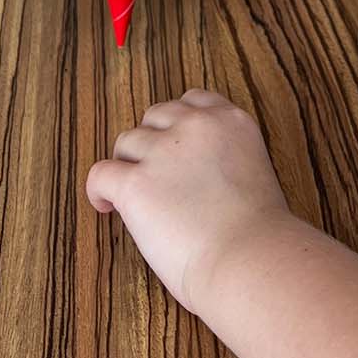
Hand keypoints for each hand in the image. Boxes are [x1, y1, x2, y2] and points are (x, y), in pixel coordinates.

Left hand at [87, 90, 290, 314]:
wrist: (248, 257)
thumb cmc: (258, 236)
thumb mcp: (255, 173)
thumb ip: (225, 159)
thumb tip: (194, 175)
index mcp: (231, 122)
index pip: (193, 100)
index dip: (177, 123)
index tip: (173, 143)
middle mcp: (196, 126)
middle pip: (156, 115)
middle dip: (152, 142)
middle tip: (154, 174)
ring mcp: (163, 151)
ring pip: (126, 141)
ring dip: (128, 164)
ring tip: (132, 195)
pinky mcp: (135, 183)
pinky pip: (101, 173)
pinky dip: (99, 190)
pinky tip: (107, 206)